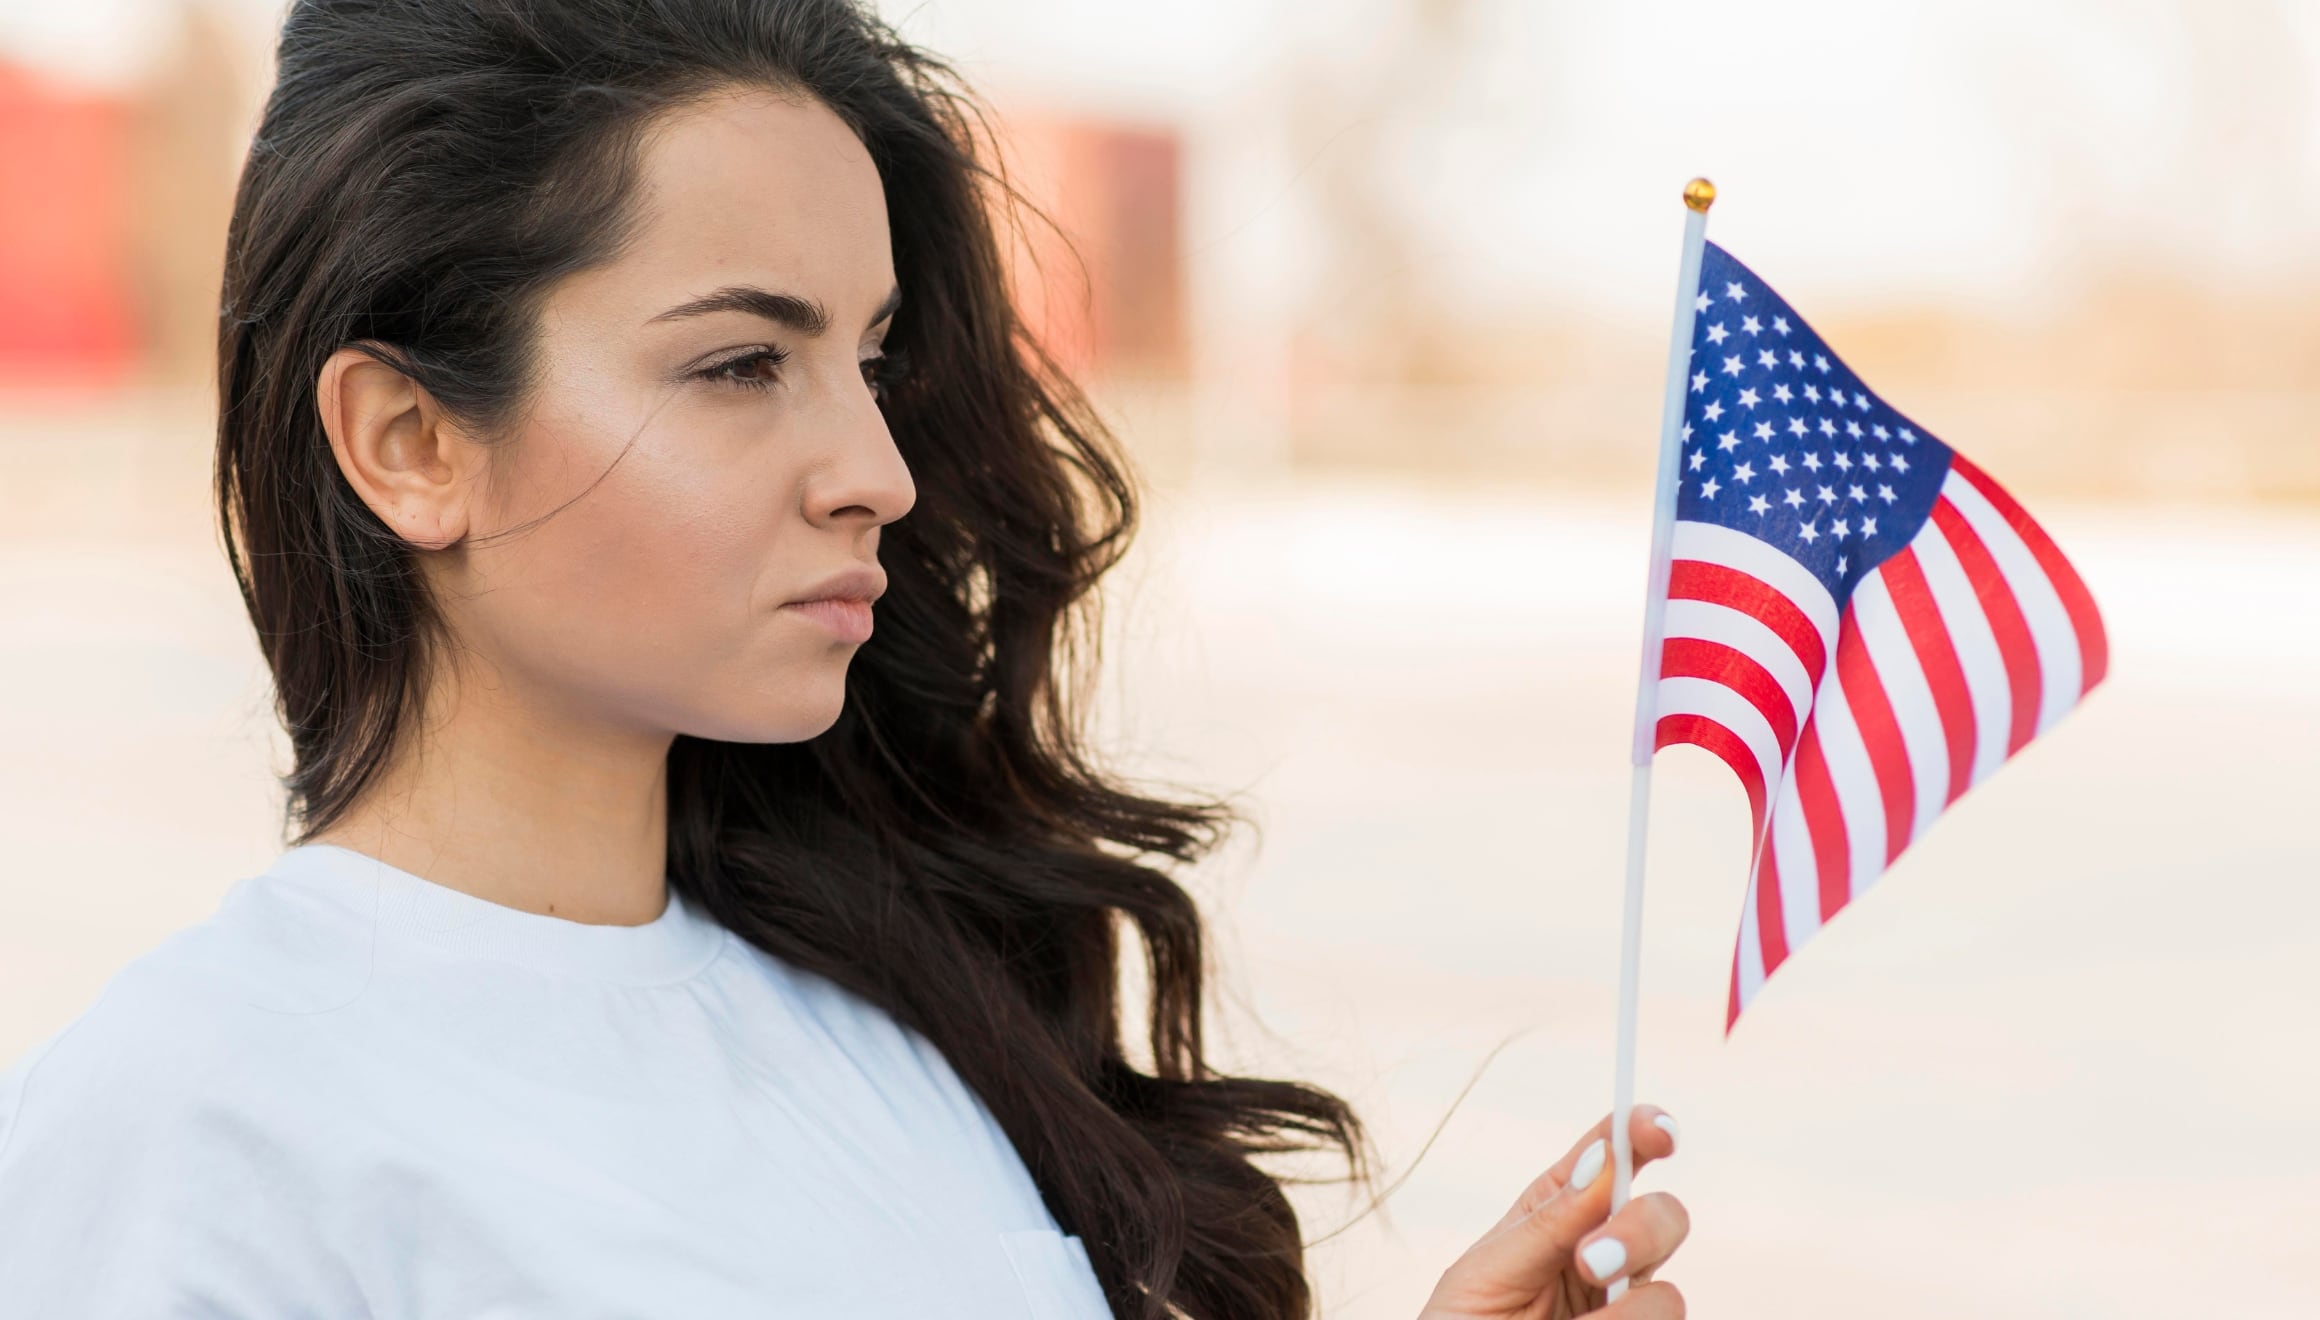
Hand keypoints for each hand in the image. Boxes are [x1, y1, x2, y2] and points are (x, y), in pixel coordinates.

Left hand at [1416, 1104, 1688, 1319]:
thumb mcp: (1487, 1271)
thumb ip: (1547, 1224)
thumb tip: (1603, 1160)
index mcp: (1560, 1211)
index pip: (1614, 1154)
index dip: (1643, 1129)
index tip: (1655, 1131)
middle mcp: (1606, 1254)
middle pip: (1665, 1216)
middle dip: (1640, 1230)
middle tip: (1589, 1261)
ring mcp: (1626, 1307)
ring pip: (1668, 1295)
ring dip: (1624, 1312)